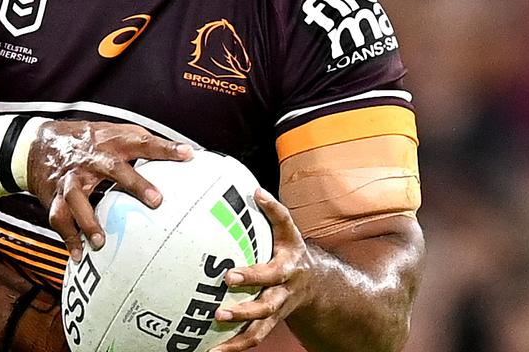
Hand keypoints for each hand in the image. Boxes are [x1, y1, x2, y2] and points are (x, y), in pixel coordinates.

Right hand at [26, 120, 193, 260]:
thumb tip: (182, 153)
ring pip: (76, 199)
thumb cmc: (86, 141)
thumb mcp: (111, 133)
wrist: (37, 144)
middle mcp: (90, 159)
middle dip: (134, 184)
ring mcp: (71, 179)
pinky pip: (59, 218)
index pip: (142, 141)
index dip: (165, 148)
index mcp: (110, 142)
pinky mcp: (54, 196)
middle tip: (156, 201)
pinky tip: (78, 254)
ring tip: (101, 242)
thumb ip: (141, 143)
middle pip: (113, 169)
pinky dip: (68, 237)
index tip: (188, 155)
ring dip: (88, 221)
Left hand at [210, 189, 312, 351]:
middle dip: (243, 309)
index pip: (272, 272)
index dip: (253, 275)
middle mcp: (283, 292)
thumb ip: (274, 212)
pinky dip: (234, 347)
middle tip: (218, 311)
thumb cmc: (290, 250)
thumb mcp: (287, 230)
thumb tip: (255, 191)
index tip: (229, 275)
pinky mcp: (268, 323)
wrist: (313, 281)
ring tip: (215, 337)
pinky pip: (253, 338)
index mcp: (287, 267)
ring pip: (260, 327)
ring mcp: (276, 310)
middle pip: (266, 305)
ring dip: (237, 333)